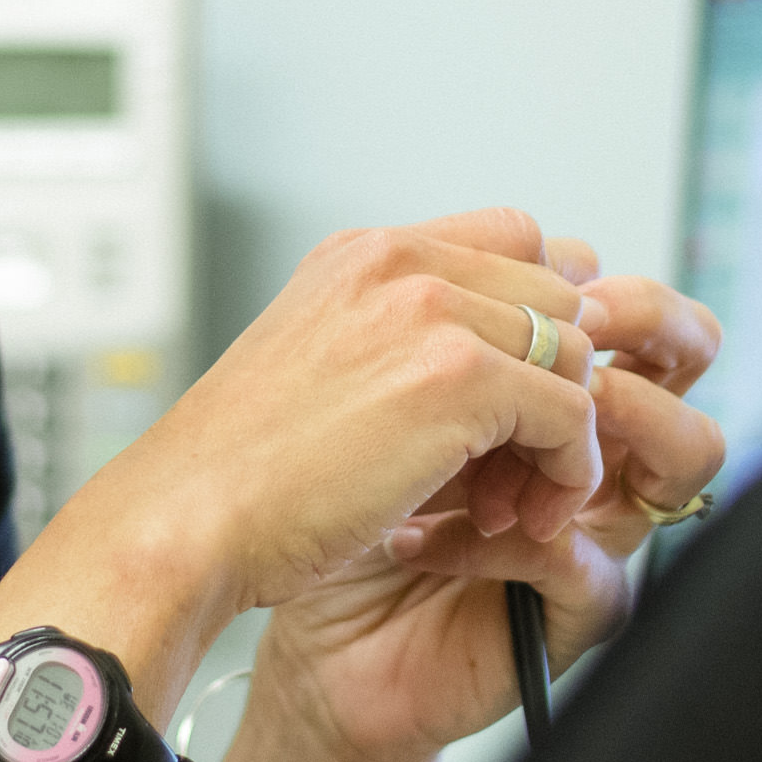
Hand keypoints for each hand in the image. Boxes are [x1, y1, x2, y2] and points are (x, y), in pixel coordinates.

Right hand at [38, 210, 614, 669]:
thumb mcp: (321, 369)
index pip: (515, 241)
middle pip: (558, 294)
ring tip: (511, 501)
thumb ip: (401, 344)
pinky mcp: (459, 378)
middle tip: (515, 467)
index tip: (523, 398)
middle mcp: (399, 263)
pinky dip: (566, 471)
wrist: (188, 520)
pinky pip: (573, 413)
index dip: (538, 320)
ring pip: (574, 353)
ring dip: (560, 435)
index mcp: (364, 254)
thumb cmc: (244, 473)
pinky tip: (520, 516)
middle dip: (555, 381)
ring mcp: (431, 312)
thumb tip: (511, 370)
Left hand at [246, 252, 726, 761]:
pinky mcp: (570, 610)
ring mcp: (590, 523)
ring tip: (480, 468)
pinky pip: (588, 560)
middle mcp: (580, 447)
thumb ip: (469, 309)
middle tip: (549, 360)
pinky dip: (500, 544)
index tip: (543, 301)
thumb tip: (551, 257)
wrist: (268, 617)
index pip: (636, 310)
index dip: (610, 294)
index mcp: (542, 382)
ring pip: (685, 457)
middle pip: (690, 364)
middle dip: (633, 340)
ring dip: (583, 437)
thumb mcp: (382, 369)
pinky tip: (419, 543)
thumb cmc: (315, 493)